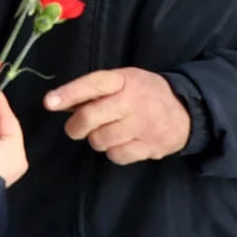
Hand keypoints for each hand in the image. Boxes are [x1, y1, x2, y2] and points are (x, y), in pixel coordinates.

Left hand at [44, 68, 190, 164]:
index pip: (93, 84)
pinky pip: (116, 155)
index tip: (49, 102)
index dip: (69, 93)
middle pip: (91, 117)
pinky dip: (112, 152)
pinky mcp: (150, 147)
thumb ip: (95, 90)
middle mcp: (133, 102)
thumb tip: (60, 102)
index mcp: (124, 80)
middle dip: (76, 126)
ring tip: (106, 132)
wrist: (187, 111)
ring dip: (96, 139)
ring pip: (100, 139)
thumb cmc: (145, 93)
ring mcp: (143, 126)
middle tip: (75, 128)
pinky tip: (120, 142)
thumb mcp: (124, 80)